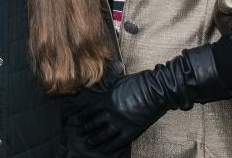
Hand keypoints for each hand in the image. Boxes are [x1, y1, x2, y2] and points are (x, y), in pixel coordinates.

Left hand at [78, 45, 231, 152]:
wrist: (157, 90)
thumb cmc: (138, 82)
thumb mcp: (117, 82)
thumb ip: (106, 87)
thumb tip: (95, 87)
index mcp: (107, 99)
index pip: (90, 109)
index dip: (81, 116)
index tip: (75, 120)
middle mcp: (112, 112)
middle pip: (95, 123)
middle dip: (86, 129)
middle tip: (78, 134)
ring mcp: (122, 122)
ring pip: (105, 134)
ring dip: (96, 139)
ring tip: (88, 143)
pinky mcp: (133, 129)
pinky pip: (120, 140)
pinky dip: (112, 146)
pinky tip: (105, 149)